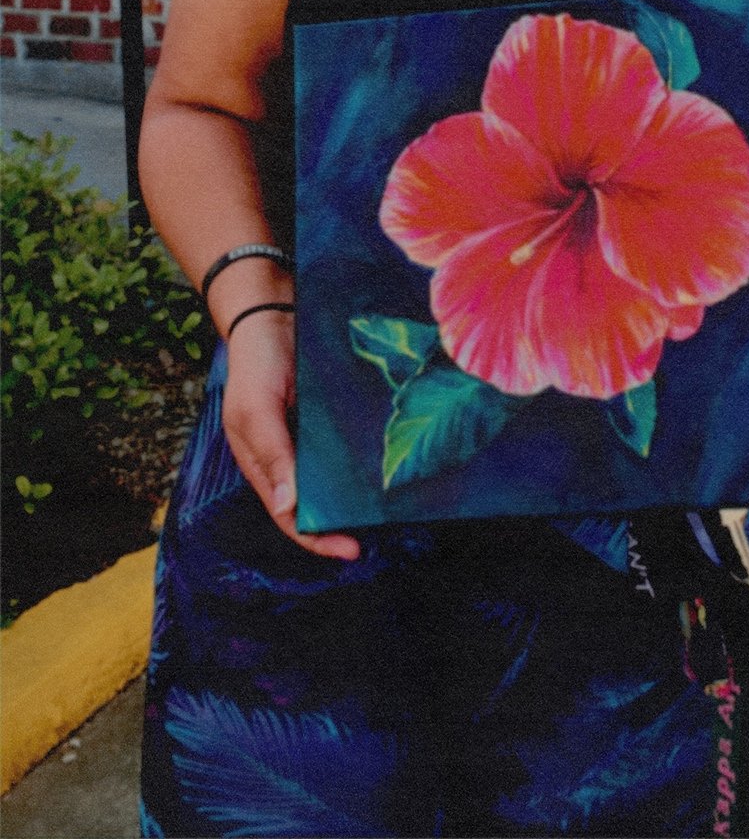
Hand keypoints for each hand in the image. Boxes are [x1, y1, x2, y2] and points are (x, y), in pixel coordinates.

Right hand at [222, 308, 359, 559]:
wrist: (270, 308)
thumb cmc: (255, 360)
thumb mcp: (255, 408)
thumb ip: (272, 454)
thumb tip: (287, 507)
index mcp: (262, 462)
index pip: (288, 515)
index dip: (316, 537)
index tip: (350, 549)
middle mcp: (286, 454)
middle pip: (312, 502)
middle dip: (338, 522)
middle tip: (375, 532)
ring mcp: (307, 434)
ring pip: (331, 476)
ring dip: (352, 493)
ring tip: (384, 508)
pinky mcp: (326, 413)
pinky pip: (345, 444)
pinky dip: (360, 458)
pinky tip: (383, 463)